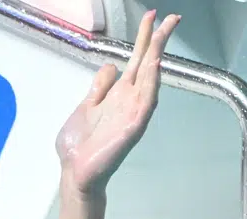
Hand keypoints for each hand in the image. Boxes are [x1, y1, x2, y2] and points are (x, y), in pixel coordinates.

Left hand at [56, 11, 179, 195]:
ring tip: (162, 35)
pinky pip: (146, 101)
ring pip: (149, 79)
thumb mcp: (85, 107)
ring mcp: (132, 112)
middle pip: (147, 64)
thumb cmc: (79, 146)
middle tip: (171, 17)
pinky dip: (151, 83)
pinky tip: (155, 65)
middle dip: (158, 40)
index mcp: (117, 94)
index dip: (143, 39)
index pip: (135, 61)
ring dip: (156, 57)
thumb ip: (99, 88)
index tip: (151, 17)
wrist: (74, 173)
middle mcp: (129, 100)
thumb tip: (111, 65)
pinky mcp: (132, 126)